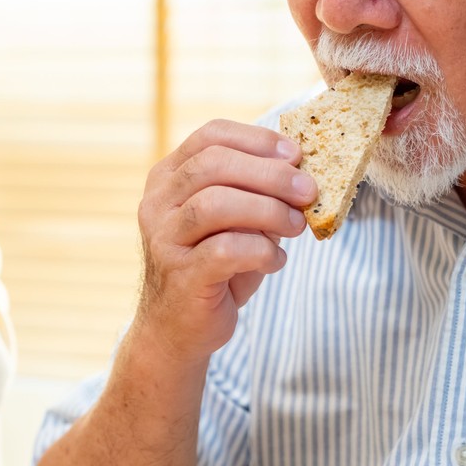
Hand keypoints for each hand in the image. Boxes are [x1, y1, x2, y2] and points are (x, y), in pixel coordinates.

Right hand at [132, 120, 312, 362]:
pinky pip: (225, 250)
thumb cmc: (213, 267)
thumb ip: (256, 194)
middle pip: (213, 164)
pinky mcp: (180, 276)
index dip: (256, 140)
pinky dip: (262, 251)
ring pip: (215, 203)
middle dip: (269, 174)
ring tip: (297, 225)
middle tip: (307, 190)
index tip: (295, 154)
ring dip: (268, 210)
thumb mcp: (234, 221)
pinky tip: (276, 261)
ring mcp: (164, 239)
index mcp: (169, 177)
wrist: (178, 328)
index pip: (210, 136)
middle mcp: (159, 202)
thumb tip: (302, 174)